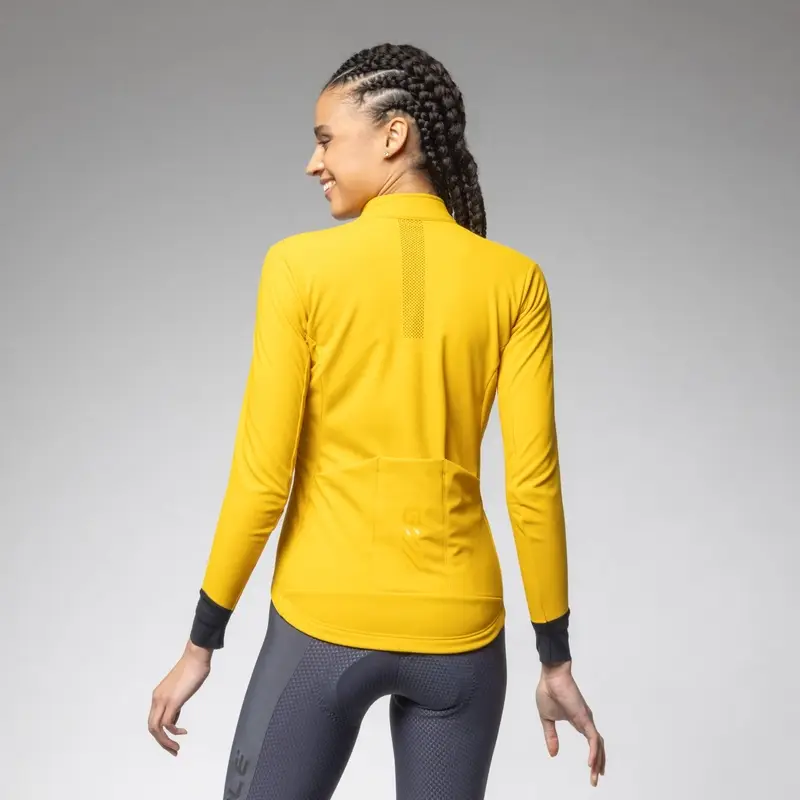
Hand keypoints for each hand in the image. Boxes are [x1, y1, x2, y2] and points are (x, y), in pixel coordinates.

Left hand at [148, 640, 211, 755]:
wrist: (196, 656)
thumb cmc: (192, 669)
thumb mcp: (180, 689)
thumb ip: (176, 702)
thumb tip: (176, 714)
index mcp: (158, 695)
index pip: (153, 720)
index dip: (161, 733)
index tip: (174, 739)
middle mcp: (157, 699)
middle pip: (151, 727)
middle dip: (161, 742)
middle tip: (174, 750)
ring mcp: (163, 700)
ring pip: (156, 728)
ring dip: (165, 742)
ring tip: (176, 748)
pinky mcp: (173, 701)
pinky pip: (167, 723)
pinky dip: (173, 732)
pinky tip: (183, 732)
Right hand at [535, 661, 605, 786]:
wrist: (551, 675)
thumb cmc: (549, 691)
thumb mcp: (547, 718)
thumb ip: (551, 736)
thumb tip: (553, 754)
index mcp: (578, 721)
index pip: (591, 743)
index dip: (593, 757)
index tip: (592, 772)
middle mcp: (586, 722)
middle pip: (598, 746)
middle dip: (598, 764)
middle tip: (596, 780)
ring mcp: (586, 719)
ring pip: (598, 744)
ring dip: (598, 761)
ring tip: (595, 776)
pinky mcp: (584, 717)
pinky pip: (593, 738)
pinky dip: (594, 751)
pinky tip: (591, 763)